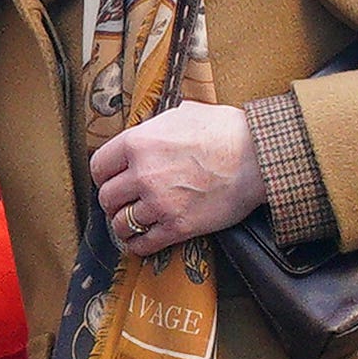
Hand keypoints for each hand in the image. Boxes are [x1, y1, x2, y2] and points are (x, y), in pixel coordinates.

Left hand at [86, 100, 263, 254]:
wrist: (258, 156)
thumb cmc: (226, 130)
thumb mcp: (184, 113)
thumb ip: (156, 126)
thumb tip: (147, 131)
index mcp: (139, 143)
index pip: (99, 166)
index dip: (104, 175)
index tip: (110, 180)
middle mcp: (143, 174)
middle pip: (107, 197)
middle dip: (113, 201)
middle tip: (122, 202)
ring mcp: (159, 203)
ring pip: (121, 223)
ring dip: (124, 224)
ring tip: (131, 222)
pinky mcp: (178, 226)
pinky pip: (144, 244)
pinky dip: (138, 245)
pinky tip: (141, 242)